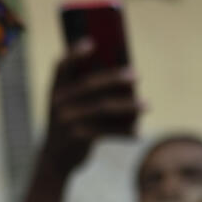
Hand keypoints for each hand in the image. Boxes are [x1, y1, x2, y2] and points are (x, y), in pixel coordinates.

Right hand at [40, 40, 142, 175]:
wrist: (55, 159)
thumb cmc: (70, 124)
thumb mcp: (70, 105)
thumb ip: (87, 89)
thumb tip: (124, 72)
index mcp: (54, 89)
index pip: (62, 65)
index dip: (75, 53)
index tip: (93, 41)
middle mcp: (57, 103)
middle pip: (89, 85)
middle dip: (115, 78)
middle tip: (137, 75)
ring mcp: (65, 121)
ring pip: (103, 108)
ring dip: (129, 106)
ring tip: (147, 105)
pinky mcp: (77, 138)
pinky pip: (107, 130)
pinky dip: (125, 131)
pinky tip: (138, 132)